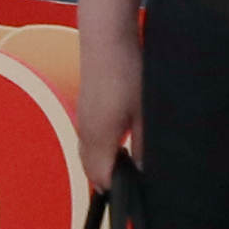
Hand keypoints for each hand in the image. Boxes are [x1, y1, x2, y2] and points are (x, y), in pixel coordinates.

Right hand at [68, 22, 141, 175]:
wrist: (105, 39)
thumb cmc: (127, 72)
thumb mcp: (145, 112)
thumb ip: (143, 146)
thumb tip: (145, 170)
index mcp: (100, 138)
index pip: (102, 179)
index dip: (119, 189)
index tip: (138, 190)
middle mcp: (85, 133)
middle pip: (92, 172)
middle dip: (110, 181)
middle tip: (136, 180)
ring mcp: (82, 120)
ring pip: (88, 157)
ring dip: (104, 165)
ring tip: (129, 163)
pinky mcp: (84, 109)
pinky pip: (87, 142)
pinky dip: (99, 151)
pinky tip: (119, 142)